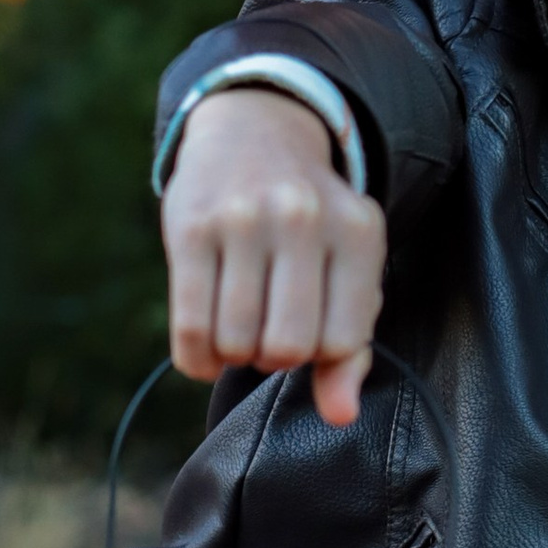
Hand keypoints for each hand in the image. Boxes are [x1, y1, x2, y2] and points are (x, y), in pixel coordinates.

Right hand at [162, 87, 386, 422]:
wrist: (254, 131)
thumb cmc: (310, 223)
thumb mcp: (347, 268)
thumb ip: (351, 348)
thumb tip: (340, 416)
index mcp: (357, 231)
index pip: (341, 342)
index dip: (319, 353)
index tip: (307, 331)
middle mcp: (303, 218)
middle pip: (286, 348)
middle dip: (274, 358)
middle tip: (267, 332)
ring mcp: (243, 219)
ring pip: (236, 343)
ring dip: (234, 354)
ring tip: (239, 327)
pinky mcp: (190, 227)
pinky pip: (190, 328)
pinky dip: (197, 358)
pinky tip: (206, 346)